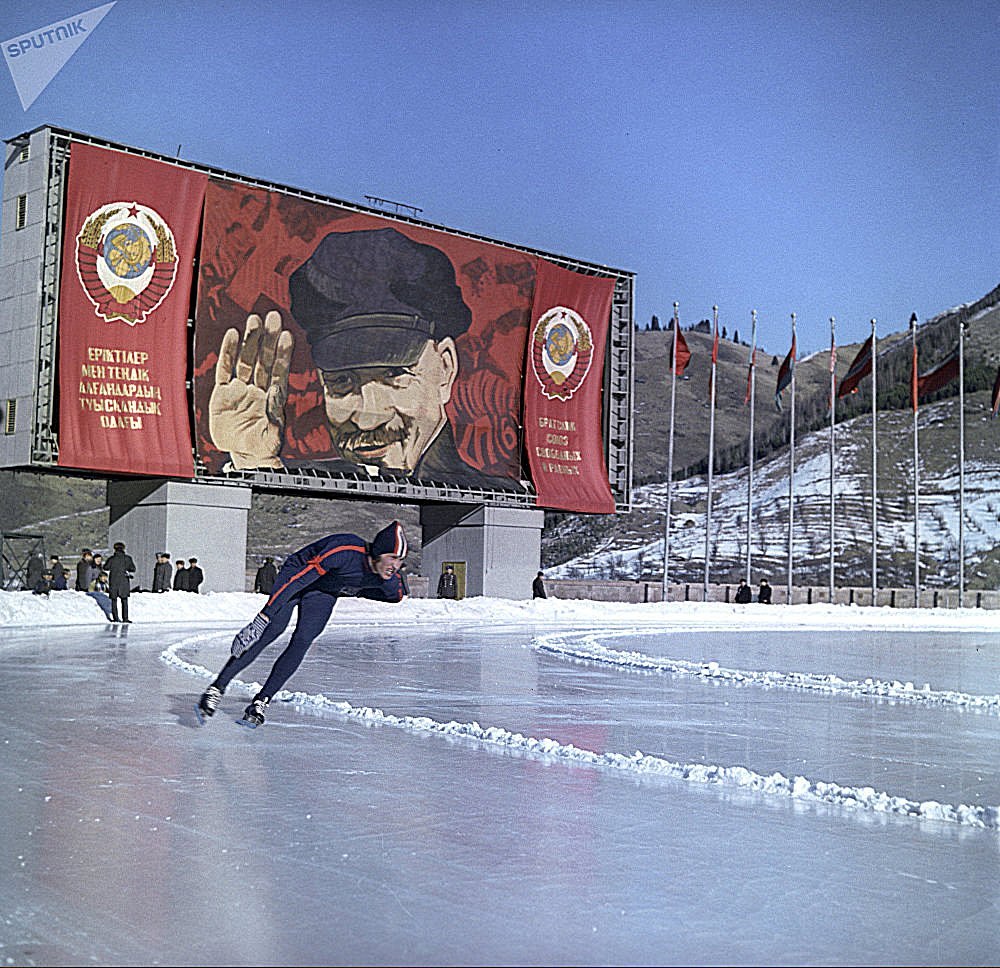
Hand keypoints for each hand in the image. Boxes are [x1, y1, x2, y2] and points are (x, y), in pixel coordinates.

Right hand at [209, 311, 293, 468]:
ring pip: (247, 359)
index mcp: (274, 398)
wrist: (244, 456)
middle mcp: (259, 389)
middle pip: (264, 359)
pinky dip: (228, 351)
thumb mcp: (272, 436)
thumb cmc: (263, 447)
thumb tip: (276, 390)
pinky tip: (233, 334)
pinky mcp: (224, 392)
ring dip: (251, 340)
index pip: (279, 370)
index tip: (286, 335)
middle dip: (268, 338)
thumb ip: (274, 413)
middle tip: (273, 317)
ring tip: (255, 319)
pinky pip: (226, 368)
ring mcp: (242, 389)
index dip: (282, 353)